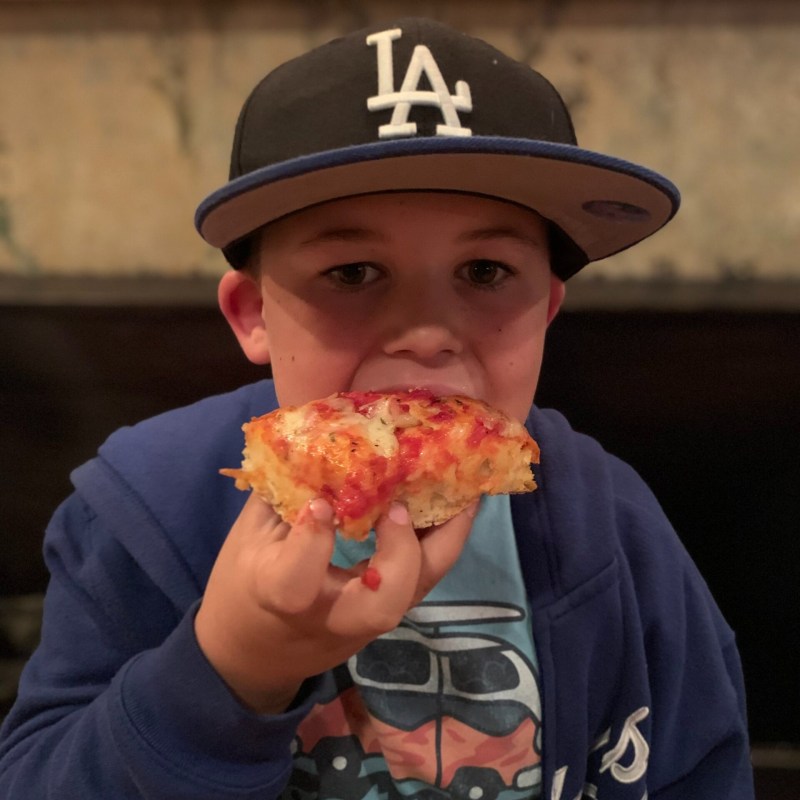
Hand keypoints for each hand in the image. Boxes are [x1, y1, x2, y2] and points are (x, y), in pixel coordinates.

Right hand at [194, 492, 475, 713]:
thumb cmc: (242, 586)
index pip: (297, 581)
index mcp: (279, 595)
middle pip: (382, 603)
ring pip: (415, 592)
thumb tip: (314, 438)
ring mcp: (363, 622)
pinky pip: (419, 582)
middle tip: (406, 502)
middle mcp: (330, 616)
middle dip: (404, 551)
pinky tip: (449, 506)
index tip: (320, 503)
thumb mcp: (247, 538)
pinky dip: (437, 544)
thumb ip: (282, 495)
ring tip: (461, 491)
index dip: (312, 540)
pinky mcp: (382, 617)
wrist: (250, 656)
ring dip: (444, 541)